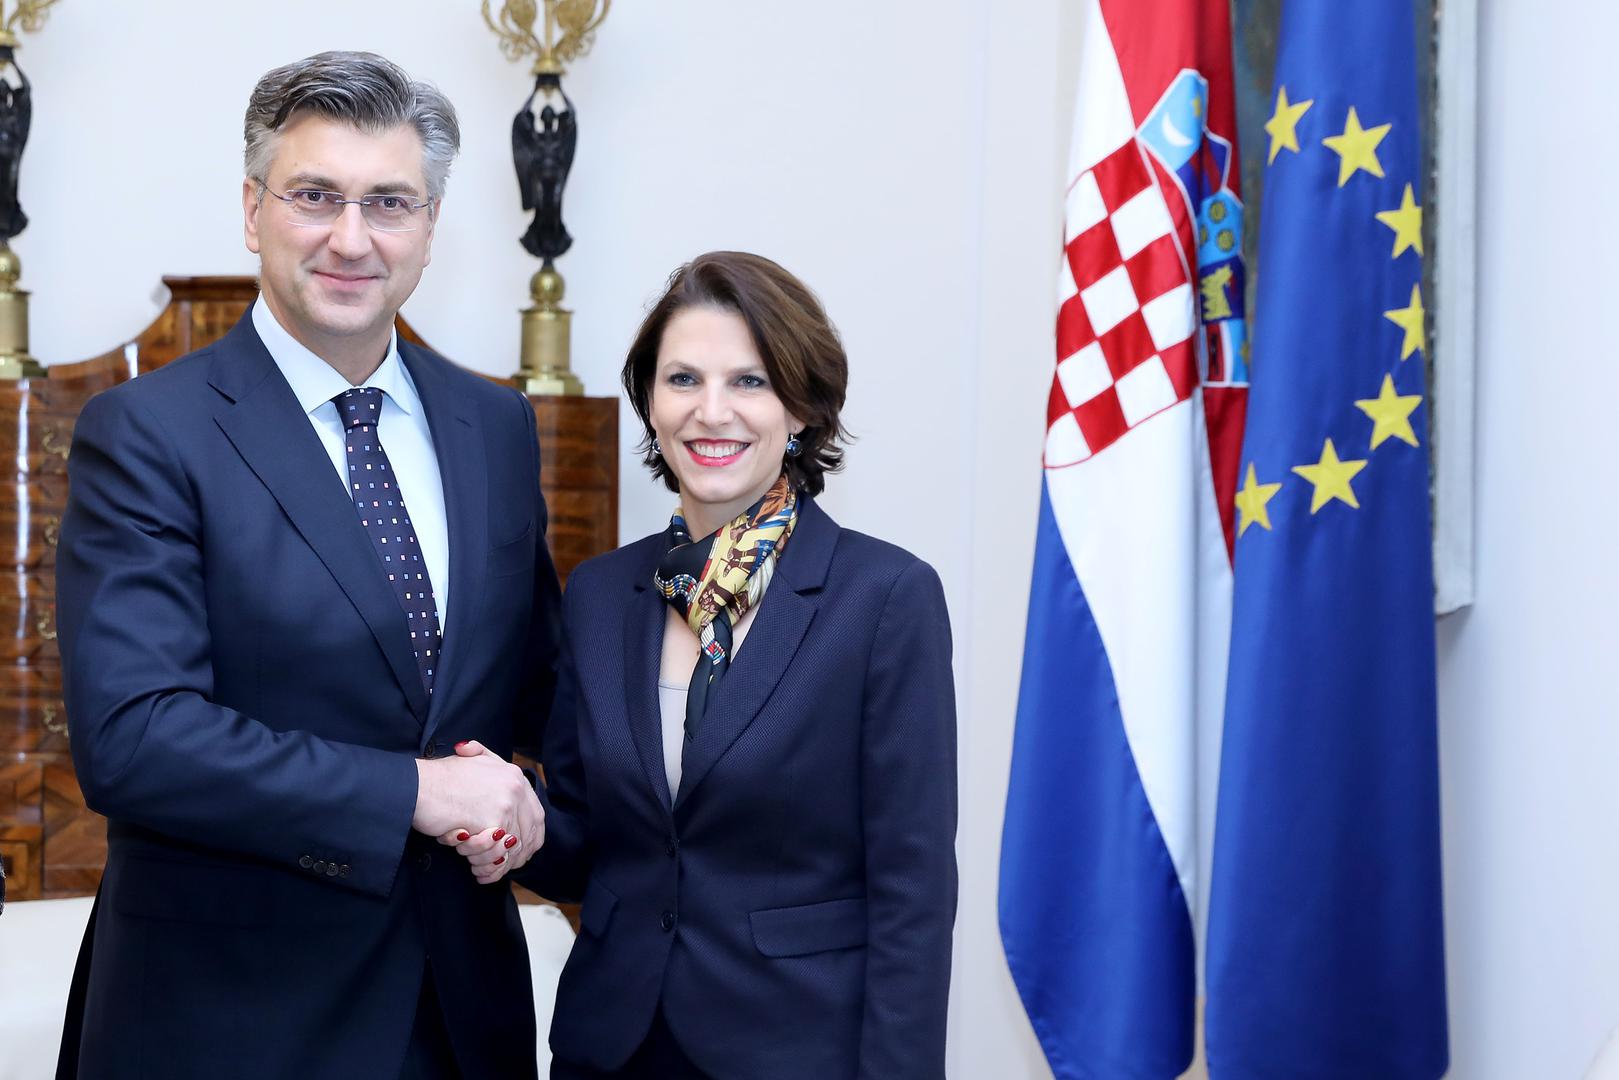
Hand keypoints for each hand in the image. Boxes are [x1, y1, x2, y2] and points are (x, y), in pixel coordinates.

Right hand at [425, 740, 543, 884]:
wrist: (416, 785)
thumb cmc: (437, 779)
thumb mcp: (471, 763)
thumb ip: (490, 770)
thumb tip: (503, 799)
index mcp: (514, 775)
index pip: (537, 816)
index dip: (530, 839)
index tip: (517, 854)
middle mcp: (516, 788)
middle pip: (527, 835)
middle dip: (512, 857)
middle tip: (495, 868)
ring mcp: (505, 805)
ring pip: (510, 848)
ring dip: (492, 863)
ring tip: (476, 868)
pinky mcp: (491, 822)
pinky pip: (495, 855)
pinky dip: (485, 867)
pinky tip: (474, 869)